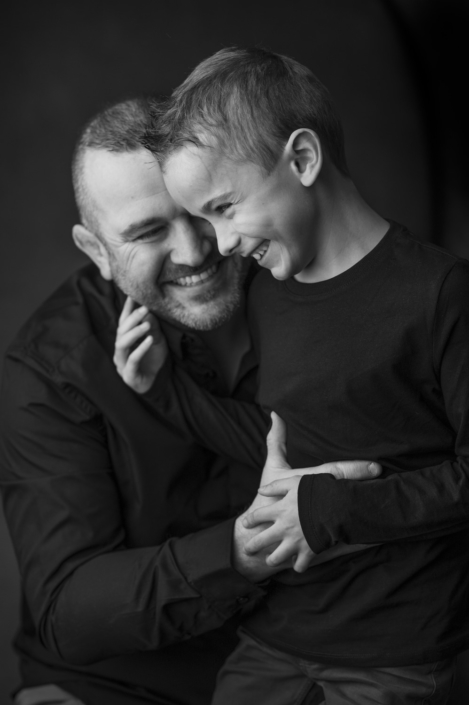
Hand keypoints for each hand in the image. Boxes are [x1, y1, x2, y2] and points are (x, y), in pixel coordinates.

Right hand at [114, 296, 167, 393]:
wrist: (157, 384)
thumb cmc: (153, 360)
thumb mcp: (157, 340)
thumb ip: (152, 327)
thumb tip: (149, 310)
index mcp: (125, 340)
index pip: (123, 321)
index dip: (126, 308)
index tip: (132, 294)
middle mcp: (120, 350)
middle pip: (120, 330)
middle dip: (132, 318)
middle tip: (144, 308)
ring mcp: (122, 363)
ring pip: (122, 344)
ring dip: (134, 332)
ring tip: (147, 324)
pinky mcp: (129, 375)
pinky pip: (132, 360)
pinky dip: (141, 349)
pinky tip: (150, 340)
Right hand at [241, 412, 381, 572]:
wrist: (255, 531)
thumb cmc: (267, 497)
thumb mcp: (272, 467)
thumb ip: (276, 439)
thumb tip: (275, 412)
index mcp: (303, 483)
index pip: (334, 472)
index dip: (356, 469)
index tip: (376, 466)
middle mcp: (310, 504)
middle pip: (343, 494)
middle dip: (366, 489)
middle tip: (388, 483)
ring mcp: (313, 524)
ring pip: (343, 521)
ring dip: (363, 516)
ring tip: (386, 512)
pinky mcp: (316, 541)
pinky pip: (340, 544)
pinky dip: (357, 542)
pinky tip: (374, 539)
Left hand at [243, 475, 312, 572]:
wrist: (336, 506)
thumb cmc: (315, 491)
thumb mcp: (293, 482)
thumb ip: (275, 486)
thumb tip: (259, 490)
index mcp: (279, 510)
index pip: (256, 517)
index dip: (249, 521)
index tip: (245, 524)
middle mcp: (283, 529)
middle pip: (260, 542)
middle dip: (251, 547)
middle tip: (247, 550)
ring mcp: (295, 542)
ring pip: (275, 559)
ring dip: (272, 560)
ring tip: (270, 560)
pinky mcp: (308, 552)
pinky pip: (299, 566)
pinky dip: (297, 566)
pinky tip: (296, 563)